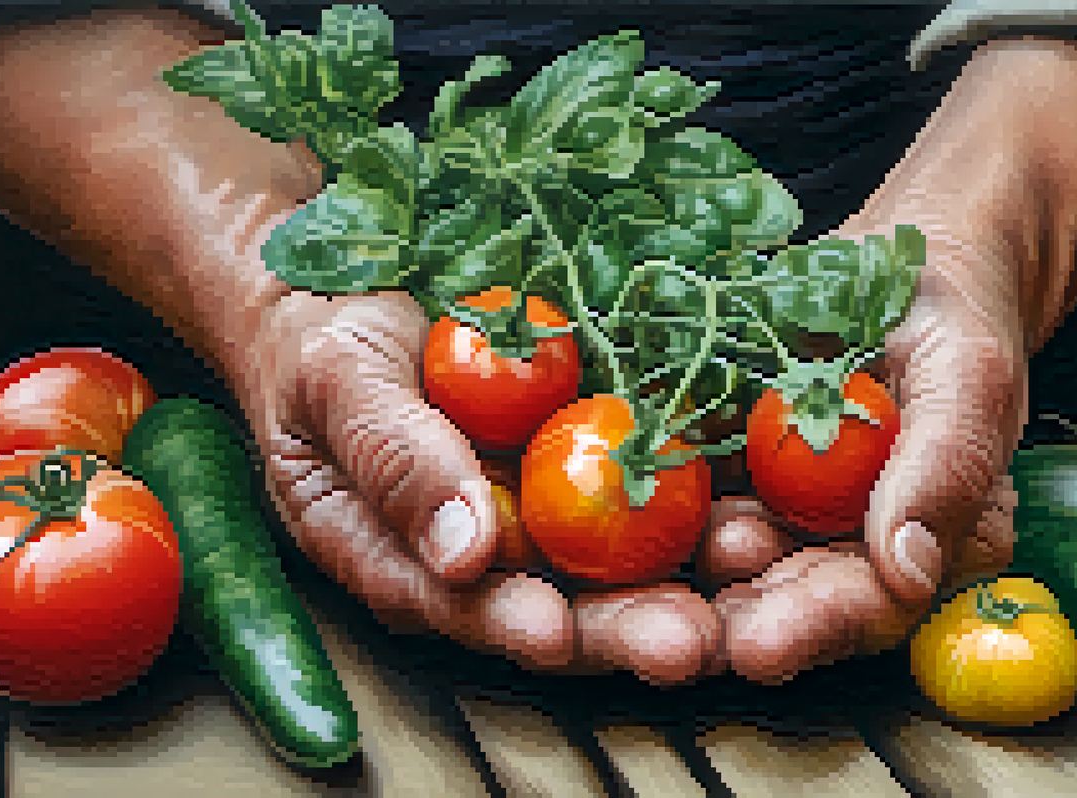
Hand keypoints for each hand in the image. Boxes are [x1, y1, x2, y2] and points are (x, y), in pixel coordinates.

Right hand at [240, 267, 724, 682]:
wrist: (359, 273)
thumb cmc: (321, 334)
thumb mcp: (335, 381)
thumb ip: (393, 459)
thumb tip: (464, 552)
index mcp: (398, 551)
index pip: (456, 605)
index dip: (511, 623)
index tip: (557, 632)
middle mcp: (484, 543)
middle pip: (560, 600)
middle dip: (626, 625)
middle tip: (689, 640)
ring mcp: (546, 500)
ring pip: (622, 552)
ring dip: (689, 568)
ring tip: (745, 564)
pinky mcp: (597, 450)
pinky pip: (654, 472)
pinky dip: (706, 484)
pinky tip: (755, 492)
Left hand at [697, 35, 1076, 683]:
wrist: (903, 263)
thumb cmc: (955, 316)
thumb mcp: (968, 379)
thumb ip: (945, 470)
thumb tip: (909, 570)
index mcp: (924, 544)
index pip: (867, 605)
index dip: (810, 629)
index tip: (755, 650)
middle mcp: (847, 543)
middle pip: (781, 595)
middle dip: (722, 619)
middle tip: (668, 641)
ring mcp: (782, 506)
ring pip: (721, 554)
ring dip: (677, 569)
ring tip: (638, 570)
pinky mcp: (730, 464)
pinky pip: (681, 487)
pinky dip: (648, 499)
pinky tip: (617, 499)